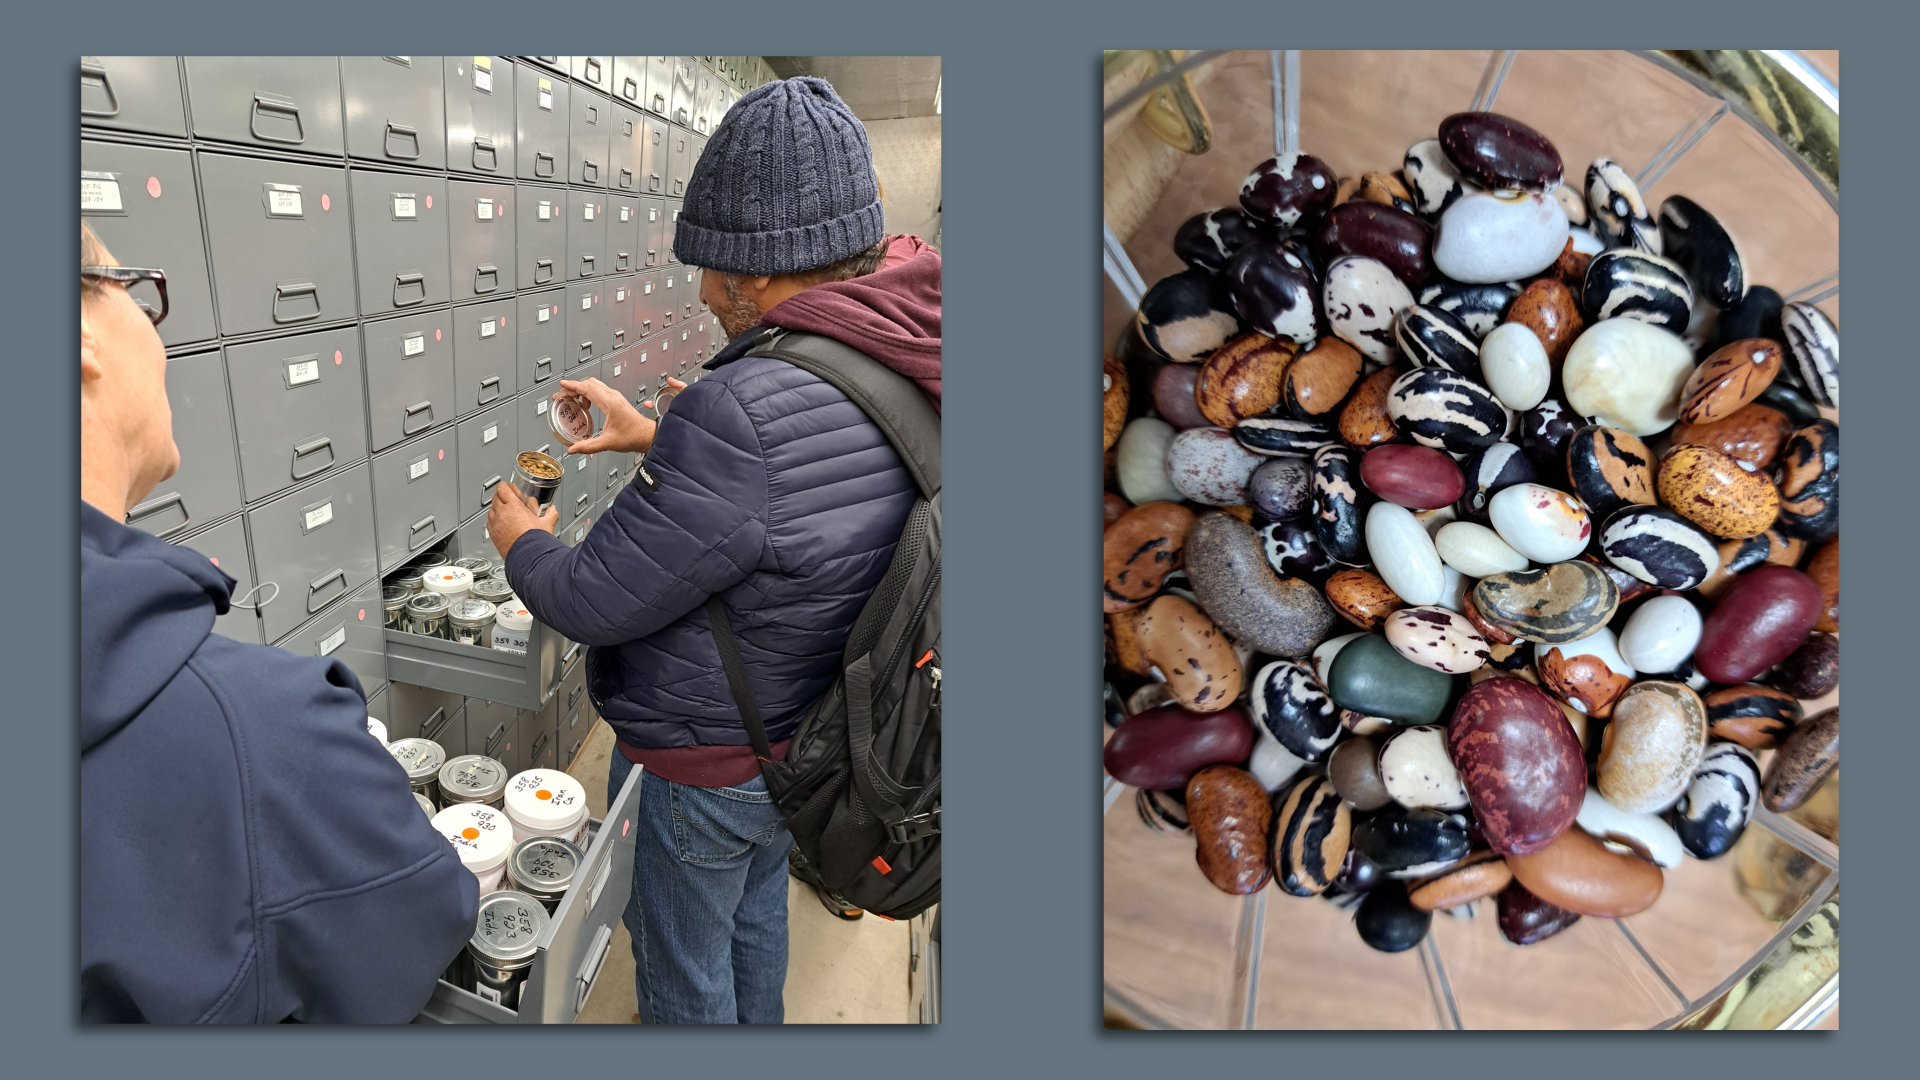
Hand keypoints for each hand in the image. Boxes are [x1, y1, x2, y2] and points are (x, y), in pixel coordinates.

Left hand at [488, 481, 557, 560]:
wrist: (527, 556)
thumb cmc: (534, 540)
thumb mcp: (546, 524)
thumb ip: (551, 514)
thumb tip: (553, 511)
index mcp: (514, 506)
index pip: (503, 488)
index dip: (505, 486)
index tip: (508, 487)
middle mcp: (502, 513)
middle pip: (495, 497)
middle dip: (500, 496)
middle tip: (506, 498)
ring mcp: (495, 524)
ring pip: (490, 509)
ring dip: (496, 508)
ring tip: (503, 511)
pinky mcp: (492, 534)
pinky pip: (488, 522)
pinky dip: (493, 520)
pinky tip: (499, 523)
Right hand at [553, 376, 682, 456]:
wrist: (647, 436)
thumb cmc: (633, 436)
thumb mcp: (607, 443)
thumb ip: (588, 446)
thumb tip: (572, 449)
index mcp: (610, 403)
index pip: (587, 388)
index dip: (572, 386)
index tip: (562, 384)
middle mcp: (613, 396)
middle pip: (589, 384)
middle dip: (573, 388)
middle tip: (562, 395)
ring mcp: (616, 397)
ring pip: (594, 385)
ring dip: (581, 390)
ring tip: (572, 400)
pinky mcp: (617, 400)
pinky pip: (600, 390)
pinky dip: (589, 393)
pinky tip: (585, 405)